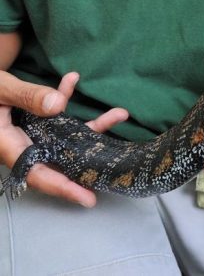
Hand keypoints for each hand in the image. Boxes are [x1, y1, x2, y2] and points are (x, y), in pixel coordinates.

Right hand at [0, 71, 127, 206]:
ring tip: (119, 114)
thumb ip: (26, 97)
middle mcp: (21, 144)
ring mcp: (30, 132)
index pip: (37, 174)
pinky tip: (72, 79)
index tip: (88, 198)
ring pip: (66, 136)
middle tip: (115, 166)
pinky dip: (65, 98)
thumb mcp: (1, 90)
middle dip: (89, 162)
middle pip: (59, 161)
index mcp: (8, 146)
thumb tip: (57, 105)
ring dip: (93, 124)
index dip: (63, 187)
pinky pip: (56, 114)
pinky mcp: (34, 118)